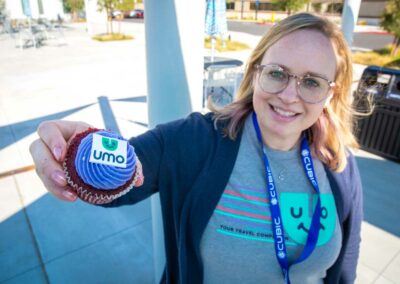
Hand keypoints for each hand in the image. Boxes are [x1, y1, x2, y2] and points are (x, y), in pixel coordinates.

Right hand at [29, 120, 143, 201]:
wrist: (103, 160)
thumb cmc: (109, 149)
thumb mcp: (118, 150)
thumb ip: (131, 162)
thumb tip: (139, 180)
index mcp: (69, 130)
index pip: (48, 129)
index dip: (51, 140)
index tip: (62, 154)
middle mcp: (54, 144)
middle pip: (36, 150)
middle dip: (47, 165)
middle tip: (63, 179)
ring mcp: (50, 161)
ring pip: (40, 170)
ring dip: (52, 184)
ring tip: (70, 194)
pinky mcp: (52, 176)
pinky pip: (49, 184)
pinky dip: (58, 192)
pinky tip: (72, 197)